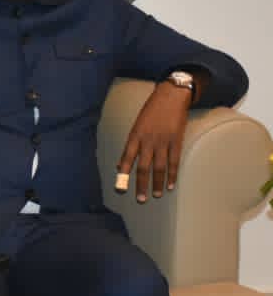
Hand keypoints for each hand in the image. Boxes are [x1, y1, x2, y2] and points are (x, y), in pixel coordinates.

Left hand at [116, 81, 190, 202]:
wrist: (171, 97)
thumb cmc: (151, 111)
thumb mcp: (136, 125)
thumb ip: (131, 144)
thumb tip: (119, 164)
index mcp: (135, 136)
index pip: (126, 158)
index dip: (123, 174)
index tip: (120, 188)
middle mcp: (148, 140)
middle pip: (143, 167)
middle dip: (141, 184)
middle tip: (140, 199)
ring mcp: (163, 141)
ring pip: (159, 168)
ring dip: (157, 183)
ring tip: (155, 195)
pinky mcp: (177, 141)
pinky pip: (174, 162)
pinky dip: (172, 175)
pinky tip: (170, 186)